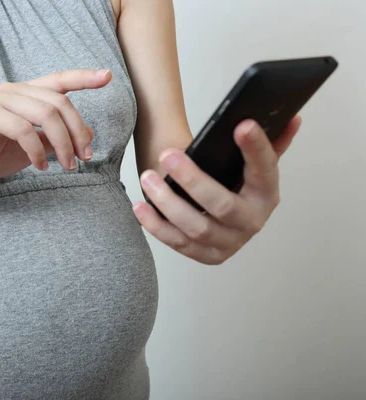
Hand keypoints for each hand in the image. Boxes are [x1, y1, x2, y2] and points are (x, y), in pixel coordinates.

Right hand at [0, 69, 111, 188]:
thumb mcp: (37, 147)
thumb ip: (58, 137)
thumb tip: (90, 134)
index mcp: (26, 93)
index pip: (59, 80)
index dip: (83, 77)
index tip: (107, 76)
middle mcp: (13, 89)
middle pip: (59, 102)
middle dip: (77, 131)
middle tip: (85, 157)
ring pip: (45, 115)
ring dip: (63, 143)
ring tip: (68, 166)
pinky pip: (23, 130)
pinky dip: (37, 151)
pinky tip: (41, 166)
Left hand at [132, 116, 302, 264]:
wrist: (228, 219)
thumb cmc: (237, 183)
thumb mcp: (254, 164)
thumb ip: (269, 142)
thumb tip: (292, 117)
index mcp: (267, 193)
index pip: (265, 169)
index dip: (256, 148)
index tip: (241, 124)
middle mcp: (252, 222)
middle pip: (222, 205)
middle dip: (192, 180)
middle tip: (167, 154)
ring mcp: (230, 243)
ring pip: (196, 228)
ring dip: (168, 203)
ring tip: (147, 177)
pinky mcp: (207, 255)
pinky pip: (178, 243)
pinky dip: (156, 225)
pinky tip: (140, 205)